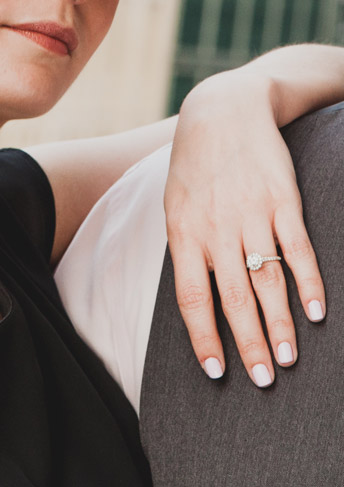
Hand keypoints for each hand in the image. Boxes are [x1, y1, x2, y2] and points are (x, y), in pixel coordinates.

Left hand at [164, 70, 325, 386]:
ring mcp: (251, 215)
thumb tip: (198, 297)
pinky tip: (317, 314)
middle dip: (249, 343)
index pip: (191, 297)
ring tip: (290, 359)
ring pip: (268, 280)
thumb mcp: (177, 206)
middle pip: (233, 298)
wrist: (222, 112)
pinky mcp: (283, 200)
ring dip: (281, 324)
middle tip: (263, 380)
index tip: (216, 371)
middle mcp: (216, 229)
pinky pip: (299, 249)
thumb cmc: (195, 168)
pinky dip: (309, 283)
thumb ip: (188, 249)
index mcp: (183, 234)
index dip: (203, 336)